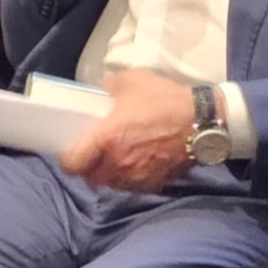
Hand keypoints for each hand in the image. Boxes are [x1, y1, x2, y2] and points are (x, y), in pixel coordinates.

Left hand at [63, 69, 197, 191]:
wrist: (200, 121)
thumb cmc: (163, 99)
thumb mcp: (129, 81)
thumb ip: (107, 89)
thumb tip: (98, 94)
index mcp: (108, 138)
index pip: (73, 163)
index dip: (66, 160)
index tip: (68, 151)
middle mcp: (118, 163)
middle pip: (90, 177)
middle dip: (87, 168)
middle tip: (90, 153)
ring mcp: (137, 177)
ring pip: (111, 184)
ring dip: (107, 174)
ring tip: (111, 158)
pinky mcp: (154, 183)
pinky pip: (132, 186)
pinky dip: (128, 178)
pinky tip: (133, 164)